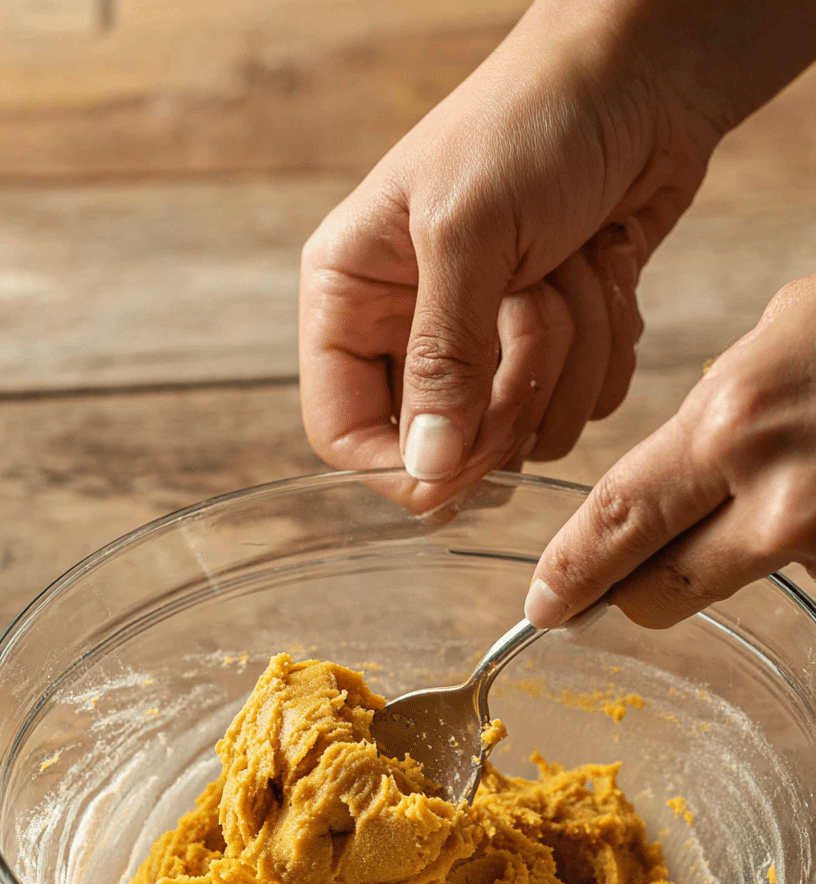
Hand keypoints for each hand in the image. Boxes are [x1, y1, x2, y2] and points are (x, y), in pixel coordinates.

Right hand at [299, 1, 723, 511]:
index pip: (344, 434)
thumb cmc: (533, 122)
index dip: (402, 466)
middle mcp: (408, 330)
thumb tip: (427, 468)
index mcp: (351, 297)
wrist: (641, 75)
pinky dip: (605, 349)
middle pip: (444, 447)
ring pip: (525, 435)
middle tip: (536, 312)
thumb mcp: (469, 234)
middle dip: (506, 394)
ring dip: (569, 358)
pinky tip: (603, 274)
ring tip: (573, 268)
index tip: (465, 462)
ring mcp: (485, 344)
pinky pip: (579, 407)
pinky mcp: (553, 347)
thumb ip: (442, 359)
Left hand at [526, 275, 815, 628]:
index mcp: (734, 423)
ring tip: (761, 503)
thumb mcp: (791, 327)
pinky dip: (792, 547)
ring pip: (732, 588)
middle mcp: (777, 499)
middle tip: (617, 585)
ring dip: (723, 564)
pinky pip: (801, 575)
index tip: (544, 602)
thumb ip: (724, 401)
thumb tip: (689, 450)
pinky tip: (810, 494)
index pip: (618, 520)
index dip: (571, 570)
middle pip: (661, 592)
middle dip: (630, 592)